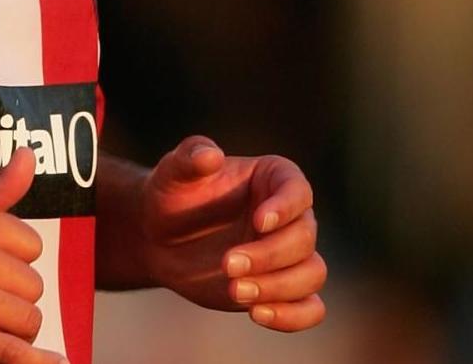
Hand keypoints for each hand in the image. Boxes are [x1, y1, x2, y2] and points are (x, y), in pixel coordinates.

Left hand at [136, 135, 325, 331]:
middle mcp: (289, 217)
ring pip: (312, 274)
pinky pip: (310, 308)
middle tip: (226, 264)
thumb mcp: (174, 172)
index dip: (286, 207)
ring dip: (279, 287)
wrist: (160, 237)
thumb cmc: (172, 195)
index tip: (260, 222)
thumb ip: (191, 157)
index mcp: (273, 178)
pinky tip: (256, 314)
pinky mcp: (281, 289)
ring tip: (235, 291)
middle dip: (269, 255)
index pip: (297, 190)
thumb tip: (211, 155)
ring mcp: (288, 254)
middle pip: (304, 238)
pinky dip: (293, 316)